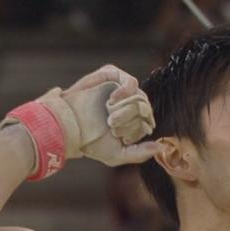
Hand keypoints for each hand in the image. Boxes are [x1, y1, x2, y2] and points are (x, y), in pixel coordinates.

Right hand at [4, 65, 160, 166]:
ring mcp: (122, 89)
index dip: (135, 131)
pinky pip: (131, 82)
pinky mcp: (112, 75)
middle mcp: (130, 104)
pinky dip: (125, 93)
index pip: (148, 123)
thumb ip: (140, 153)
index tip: (117, 136)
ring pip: (140, 98)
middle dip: (128, 122)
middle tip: (111, 125)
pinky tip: (112, 101)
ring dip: (125, 111)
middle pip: (145, 110)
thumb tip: (161, 147)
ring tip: (110, 115)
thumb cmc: (90, 141)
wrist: (68, 127)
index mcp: (133, 121)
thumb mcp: (117, 154)